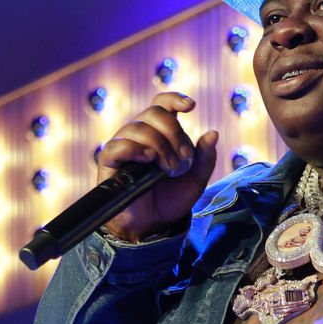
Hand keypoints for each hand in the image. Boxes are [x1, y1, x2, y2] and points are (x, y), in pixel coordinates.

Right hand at [98, 92, 219, 241]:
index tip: (191, 107)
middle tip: (183, 158)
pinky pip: (118, 145)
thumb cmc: (169, 200)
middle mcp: (139, 134)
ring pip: (138, 127)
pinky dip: (135, 148)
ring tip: (168, 168)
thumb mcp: (195, 181)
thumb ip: (205, 159)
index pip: (162, 104)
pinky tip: (148, 159)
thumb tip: (213, 133)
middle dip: (174, 132)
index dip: (175, 98)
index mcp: (159, 133)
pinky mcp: (109, 161)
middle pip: (154, 112)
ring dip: (160, 145)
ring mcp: (123, 145)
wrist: (151, 225)